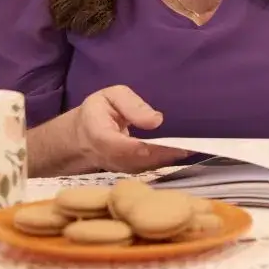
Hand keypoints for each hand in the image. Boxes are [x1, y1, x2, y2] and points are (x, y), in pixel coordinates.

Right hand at [71, 85, 187, 173]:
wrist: (80, 136)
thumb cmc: (98, 111)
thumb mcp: (111, 96)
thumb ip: (131, 105)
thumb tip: (156, 120)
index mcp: (98, 133)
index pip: (121, 146)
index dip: (146, 148)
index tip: (170, 144)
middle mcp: (106, 156)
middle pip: (136, 161)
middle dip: (162, 156)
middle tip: (188, 147)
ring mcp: (115, 167)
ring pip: (141, 168)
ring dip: (165, 161)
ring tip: (188, 150)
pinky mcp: (125, 172)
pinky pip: (143, 170)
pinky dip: (162, 164)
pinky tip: (179, 155)